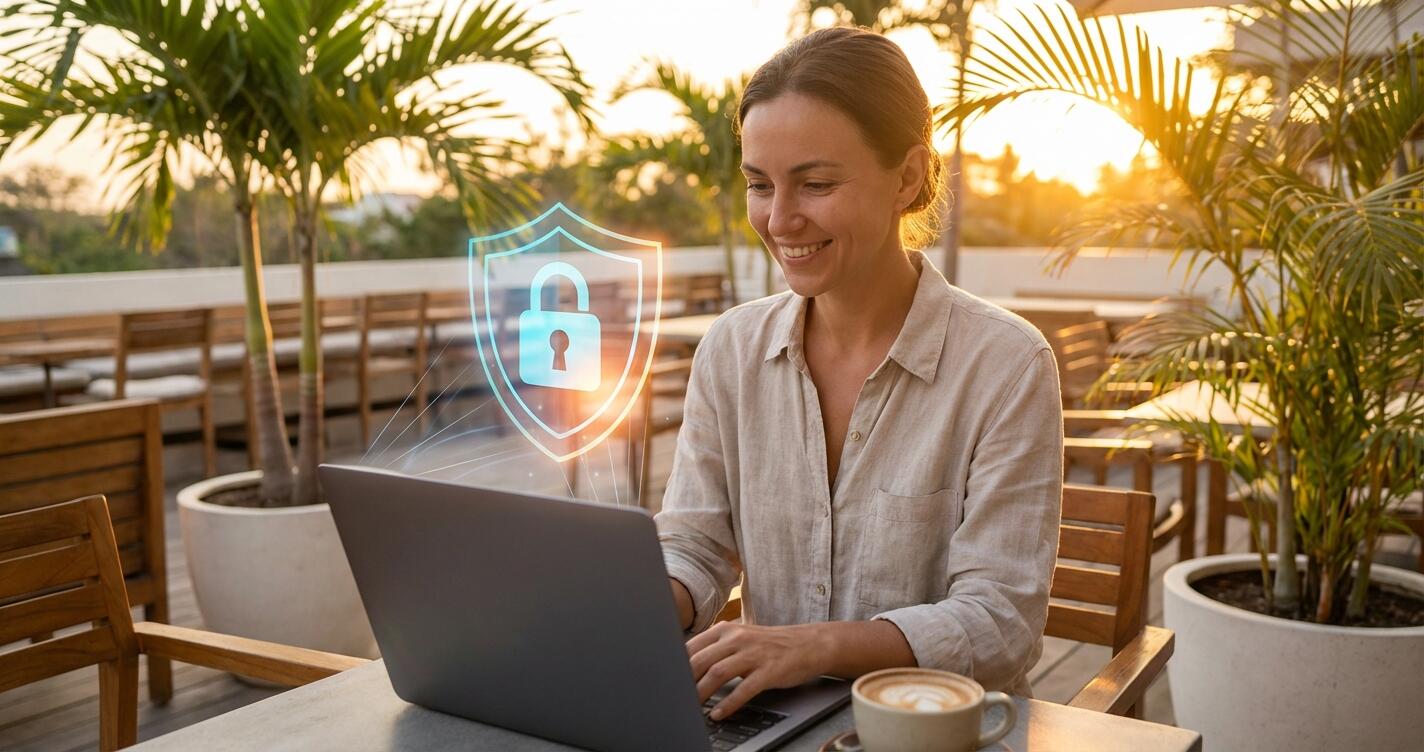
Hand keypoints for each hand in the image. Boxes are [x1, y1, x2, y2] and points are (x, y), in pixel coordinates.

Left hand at [686, 621, 828, 720]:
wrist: (809, 644)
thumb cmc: (770, 645)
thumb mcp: (741, 639)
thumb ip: (716, 649)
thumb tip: (687, 666)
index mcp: (726, 630)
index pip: (691, 647)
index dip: (676, 666)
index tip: (666, 681)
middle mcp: (737, 639)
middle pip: (700, 660)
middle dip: (684, 681)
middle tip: (674, 698)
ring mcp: (753, 654)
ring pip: (717, 673)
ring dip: (701, 693)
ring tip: (691, 708)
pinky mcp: (768, 671)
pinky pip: (744, 689)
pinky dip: (728, 704)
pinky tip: (718, 713)